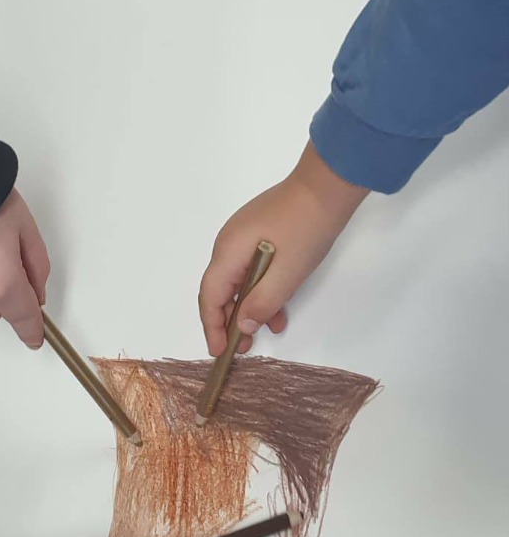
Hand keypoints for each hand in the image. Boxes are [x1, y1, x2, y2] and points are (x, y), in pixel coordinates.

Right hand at [199, 143, 367, 356]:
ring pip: (237, 280)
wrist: (327, 185)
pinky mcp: (258, 233)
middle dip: (229, 320)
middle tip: (244, 346)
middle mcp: (228, 243)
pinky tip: (279, 306)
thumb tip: (242, 325)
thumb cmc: (307, 228)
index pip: (210, 296)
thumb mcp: (287, 274)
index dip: (212, 326)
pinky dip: (261, 289)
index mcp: (228, 251)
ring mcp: (242, 235)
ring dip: (249, 306)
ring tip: (266, 330)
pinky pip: (251, 268)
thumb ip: (262, 302)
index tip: (219, 351)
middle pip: (220, 289)